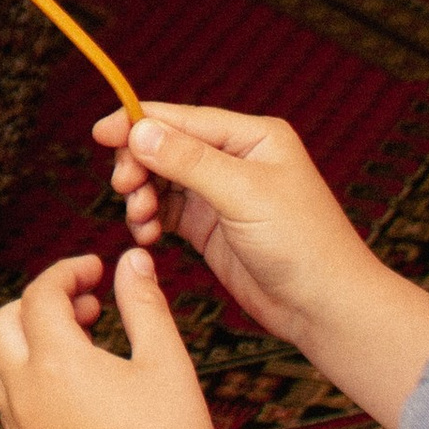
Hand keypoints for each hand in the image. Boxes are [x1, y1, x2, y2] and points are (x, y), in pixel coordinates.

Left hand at [0, 249, 227, 428]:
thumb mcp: (165, 360)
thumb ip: (142, 301)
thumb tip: (130, 257)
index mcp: (56, 364)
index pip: (40, 295)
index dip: (67, 272)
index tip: (97, 269)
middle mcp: (25, 395)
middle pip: (1, 323)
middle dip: (39, 303)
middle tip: (90, 307)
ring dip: (25, 340)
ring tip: (82, 342)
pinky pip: (8, 402)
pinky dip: (27, 377)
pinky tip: (76, 385)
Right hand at [97, 102, 373, 353]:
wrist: (327, 309)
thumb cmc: (304, 246)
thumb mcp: (244, 195)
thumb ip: (189, 161)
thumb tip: (139, 130)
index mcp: (252, 136)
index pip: (182, 119)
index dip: (138, 122)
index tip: (101, 133)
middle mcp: (234, 159)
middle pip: (165, 147)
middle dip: (139, 165)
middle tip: (126, 189)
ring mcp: (221, 193)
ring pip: (161, 179)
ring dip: (141, 195)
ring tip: (140, 219)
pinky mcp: (210, 226)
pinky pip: (165, 211)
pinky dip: (149, 220)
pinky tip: (147, 237)